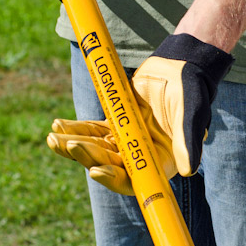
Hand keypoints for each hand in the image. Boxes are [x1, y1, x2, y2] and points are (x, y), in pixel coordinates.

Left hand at [47, 34, 233, 193]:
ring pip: (96, 148)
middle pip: (109, 164)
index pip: (134, 179)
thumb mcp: (192, 115)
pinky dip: (75, 129)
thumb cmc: (191, 90)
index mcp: (162, 162)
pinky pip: (91, 130)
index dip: (113, 179)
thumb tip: (189, 170)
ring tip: (53, 139)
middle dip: (87, 156)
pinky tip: (58, 126)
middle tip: (70, 145)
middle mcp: (142, 156)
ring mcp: (127, 140)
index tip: (95, 170)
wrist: (181, 65)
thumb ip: (189, 141)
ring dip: (74, 146)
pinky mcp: (115, 123)